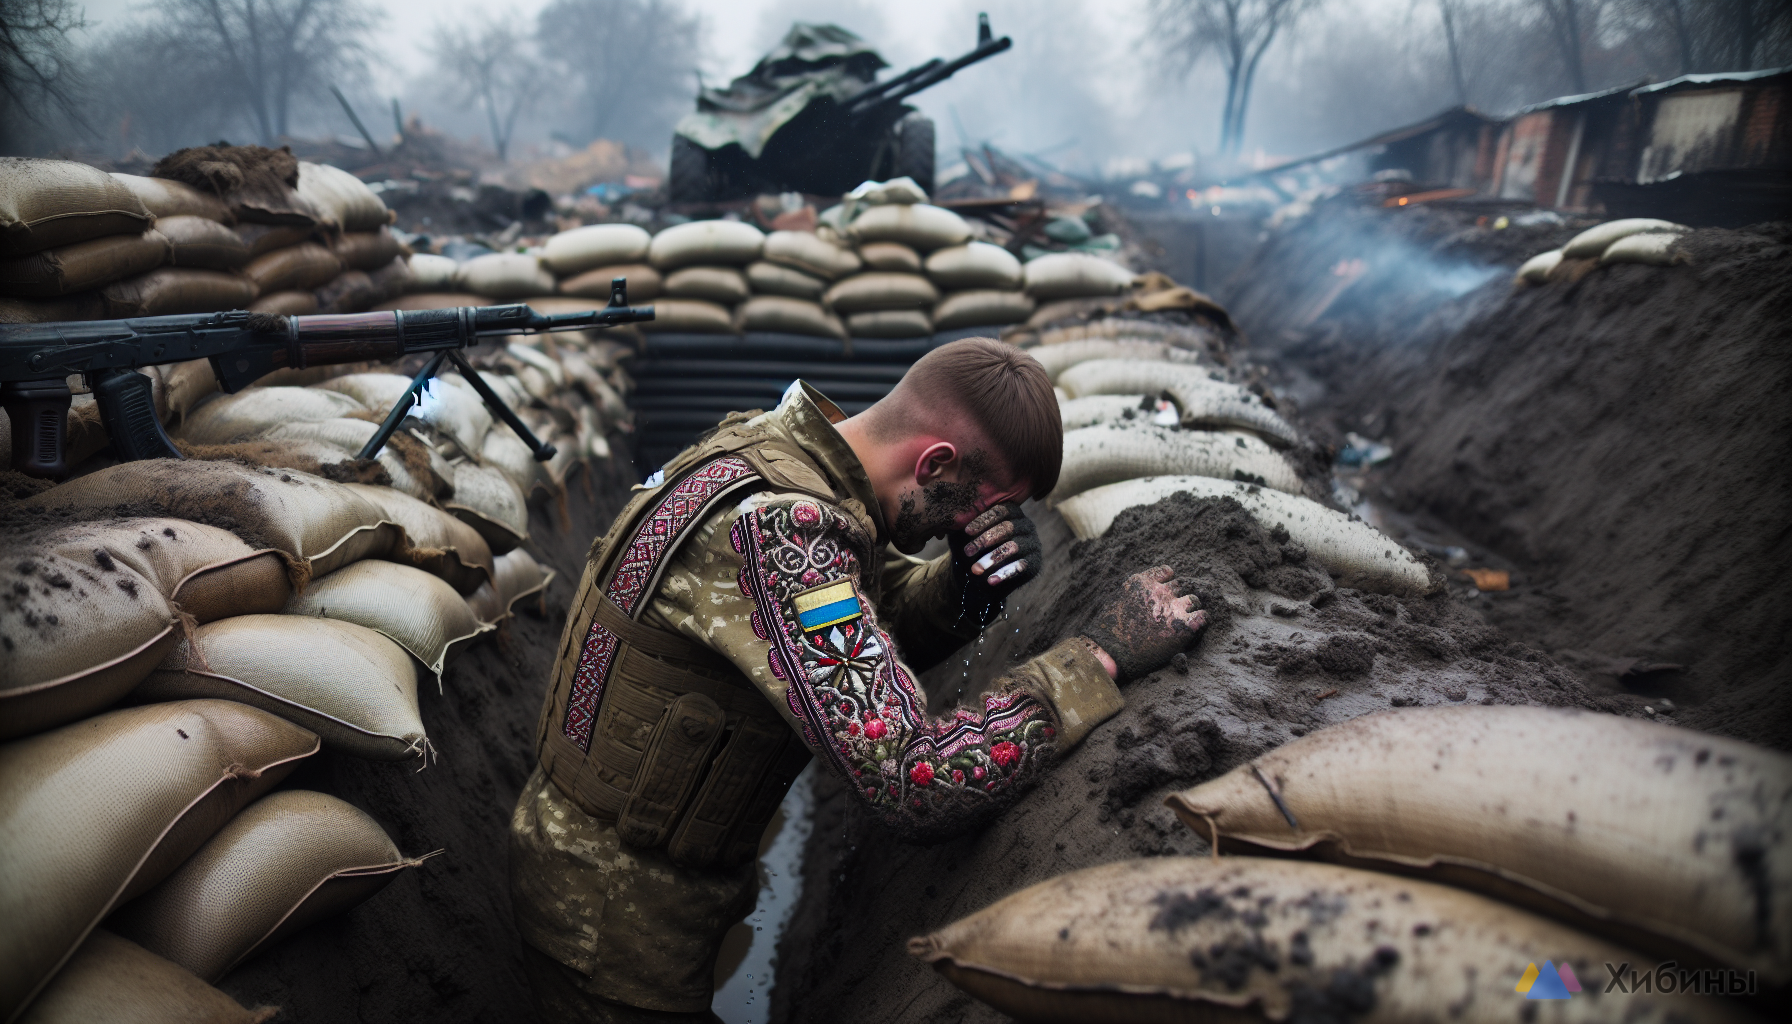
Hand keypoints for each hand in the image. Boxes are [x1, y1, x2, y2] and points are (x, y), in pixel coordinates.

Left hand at [950, 504, 1042, 626]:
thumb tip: (956, 519)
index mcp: (1012, 512)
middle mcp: (1026, 525)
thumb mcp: (966, 536)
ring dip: (993, 558)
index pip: (1000, 511)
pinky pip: (1021, 567)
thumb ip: (964, 526)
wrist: (983, 575)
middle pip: (1008, 527)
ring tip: (975, 570)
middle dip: (985, 540)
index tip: (967, 531)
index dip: (983, 520)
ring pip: (1014, 547)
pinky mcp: (1035, 563)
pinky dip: (1004, 574)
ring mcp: (1033, 543)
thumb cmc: (973, 548)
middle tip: (967, 552)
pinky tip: (990, 581)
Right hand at [1080, 566, 1205, 681]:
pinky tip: (1195, 628)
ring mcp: (1172, 608)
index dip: (1167, 582)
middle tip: (1173, 612)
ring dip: (1190, 608)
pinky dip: (1201, 621)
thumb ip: (1135, 595)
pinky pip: (1203, 617)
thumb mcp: (1118, 602)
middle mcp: (1159, 591)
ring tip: (1184, 621)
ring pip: (1194, 600)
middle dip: (1177, 597)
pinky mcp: (1183, 626)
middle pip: (1180, 586)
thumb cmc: (1109, 632)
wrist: (1110, 652)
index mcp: (1142, 582)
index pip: (1166, 572)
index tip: (1164, 592)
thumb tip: (1145, 601)